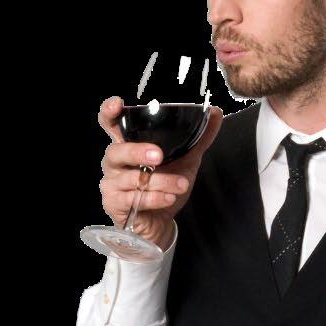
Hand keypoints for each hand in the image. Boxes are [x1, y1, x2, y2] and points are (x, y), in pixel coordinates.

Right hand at [97, 97, 223, 248]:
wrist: (162, 221)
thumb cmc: (165, 185)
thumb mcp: (185, 159)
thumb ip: (198, 137)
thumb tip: (216, 113)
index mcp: (127, 143)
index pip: (110, 123)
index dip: (109, 111)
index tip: (118, 104)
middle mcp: (115, 161)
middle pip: (117, 151)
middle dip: (138, 152)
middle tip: (159, 156)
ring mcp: (112, 183)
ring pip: (131, 179)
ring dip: (160, 181)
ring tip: (181, 184)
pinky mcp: (115, 204)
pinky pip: (134, 199)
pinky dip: (154, 198)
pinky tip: (169, 198)